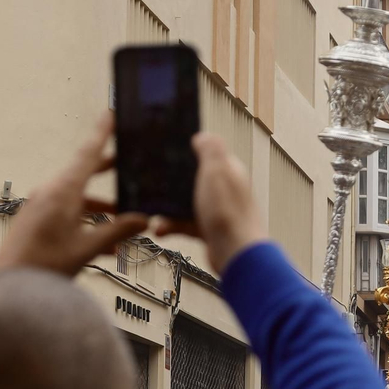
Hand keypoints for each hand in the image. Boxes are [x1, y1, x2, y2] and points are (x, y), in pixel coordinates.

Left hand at [0, 116, 149, 276]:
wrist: (8, 286)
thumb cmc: (42, 266)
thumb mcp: (87, 248)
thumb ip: (118, 232)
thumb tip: (143, 220)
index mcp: (62, 191)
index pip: (87, 154)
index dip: (102, 133)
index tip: (111, 114)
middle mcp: (50, 193)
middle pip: (84, 173)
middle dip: (107, 171)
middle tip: (125, 161)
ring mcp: (41, 206)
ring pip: (78, 197)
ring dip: (101, 207)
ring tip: (124, 221)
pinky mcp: (36, 221)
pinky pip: (67, 213)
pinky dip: (86, 221)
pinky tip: (104, 246)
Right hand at [154, 134, 263, 273]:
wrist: (236, 253)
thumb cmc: (229, 212)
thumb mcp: (217, 170)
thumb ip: (211, 149)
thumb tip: (203, 136)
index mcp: (228, 170)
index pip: (207, 155)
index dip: (187, 154)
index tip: (166, 157)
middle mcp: (225, 189)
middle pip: (192, 179)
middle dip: (172, 184)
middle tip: (153, 186)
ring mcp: (217, 210)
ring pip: (186, 203)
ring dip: (168, 208)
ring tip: (152, 212)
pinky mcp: (209, 229)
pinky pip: (185, 223)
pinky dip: (171, 225)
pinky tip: (160, 228)